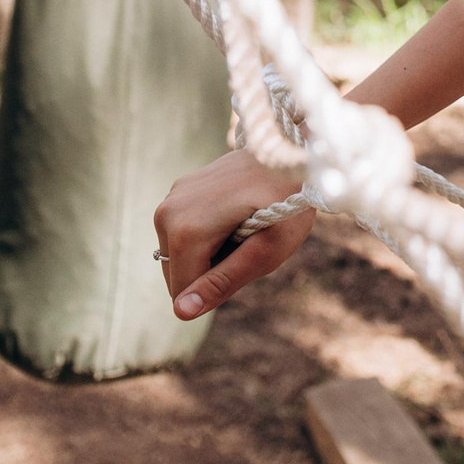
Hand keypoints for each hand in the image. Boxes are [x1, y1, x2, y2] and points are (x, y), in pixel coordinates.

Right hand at [154, 149, 314, 319]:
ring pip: (180, 255)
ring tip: (244, 226)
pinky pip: (185, 233)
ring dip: (211, 253)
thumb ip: (222, 282)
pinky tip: (235, 213)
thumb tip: (180, 312)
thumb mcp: (267, 251)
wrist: (296, 151)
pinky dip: (208, 235)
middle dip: (212, 270)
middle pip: (178, 274)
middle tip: (250, 240)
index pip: (183, 293)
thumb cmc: (289, 203)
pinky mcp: (178, 190)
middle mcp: (168, 211)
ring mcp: (171, 197)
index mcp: (186, 229)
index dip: (220, 288)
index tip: (249, 256)